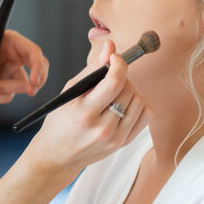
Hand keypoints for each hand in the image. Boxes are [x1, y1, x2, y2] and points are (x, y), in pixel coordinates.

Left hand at [0, 24, 48, 104]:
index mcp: (11, 42)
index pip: (33, 52)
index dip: (38, 66)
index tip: (34, 81)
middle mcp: (14, 57)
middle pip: (39, 68)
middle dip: (38, 81)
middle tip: (30, 91)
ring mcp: (9, 74)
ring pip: (19, 87)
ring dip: (2, 90)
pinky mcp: (3, 88)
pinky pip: (6, 97)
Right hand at [24, 40, 150, 177]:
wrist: (57, 156)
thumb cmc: (60, 122)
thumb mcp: (70, 92)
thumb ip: (92, 69)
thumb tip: (110, 47)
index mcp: (85, 113)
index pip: (114, 82)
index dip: (118, 64)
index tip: (114, 58)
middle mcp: (103, 128)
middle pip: (128, 89)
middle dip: (121, 77)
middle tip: (108, 79)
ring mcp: (116, 138)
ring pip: (139, 100)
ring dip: (129, 91)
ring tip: (113, 94)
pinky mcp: (124, 143)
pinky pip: (146, 115)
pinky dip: (138, 105)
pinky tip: (123, 105)